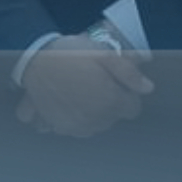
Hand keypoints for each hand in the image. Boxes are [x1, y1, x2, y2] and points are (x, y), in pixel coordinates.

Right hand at [17, 35, 153, 138]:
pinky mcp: (60, 127)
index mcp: (110, 101)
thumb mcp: (103, 53)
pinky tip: (69, 101)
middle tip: (96, 80)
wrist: (34, 60)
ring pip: (97, 124)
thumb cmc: (69, 54)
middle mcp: (96, 119)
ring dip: (94, 111)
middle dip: (110, 101)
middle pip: (114, 117)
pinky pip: (77, 128)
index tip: (115, 82)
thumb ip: (129, 72)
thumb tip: (147, 88)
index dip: (126, 92)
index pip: (132, 108)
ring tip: (81, 89)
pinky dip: (76, 118)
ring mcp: (77, 126)